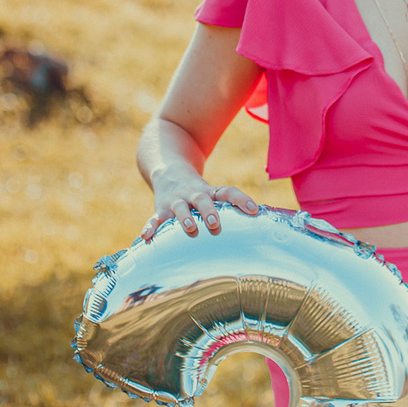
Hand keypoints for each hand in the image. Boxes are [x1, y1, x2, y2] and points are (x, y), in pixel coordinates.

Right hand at [142, 163, 257, 241]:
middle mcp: (194, 195)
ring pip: (180, 208)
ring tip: (190, 229)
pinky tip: (146, 237)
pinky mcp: (161, 209)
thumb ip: (232, 206)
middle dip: (209, 212)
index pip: (229, 192)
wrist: (169, 170)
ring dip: (185, 218)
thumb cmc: (199, 191)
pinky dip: (150, 227)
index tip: (254, 210)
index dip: (242, 199)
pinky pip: (155, 219)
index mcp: (210, 192)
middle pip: (203, 200)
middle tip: (215, 225)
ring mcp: (176, 201)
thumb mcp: (214, 193)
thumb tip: (261, 219)